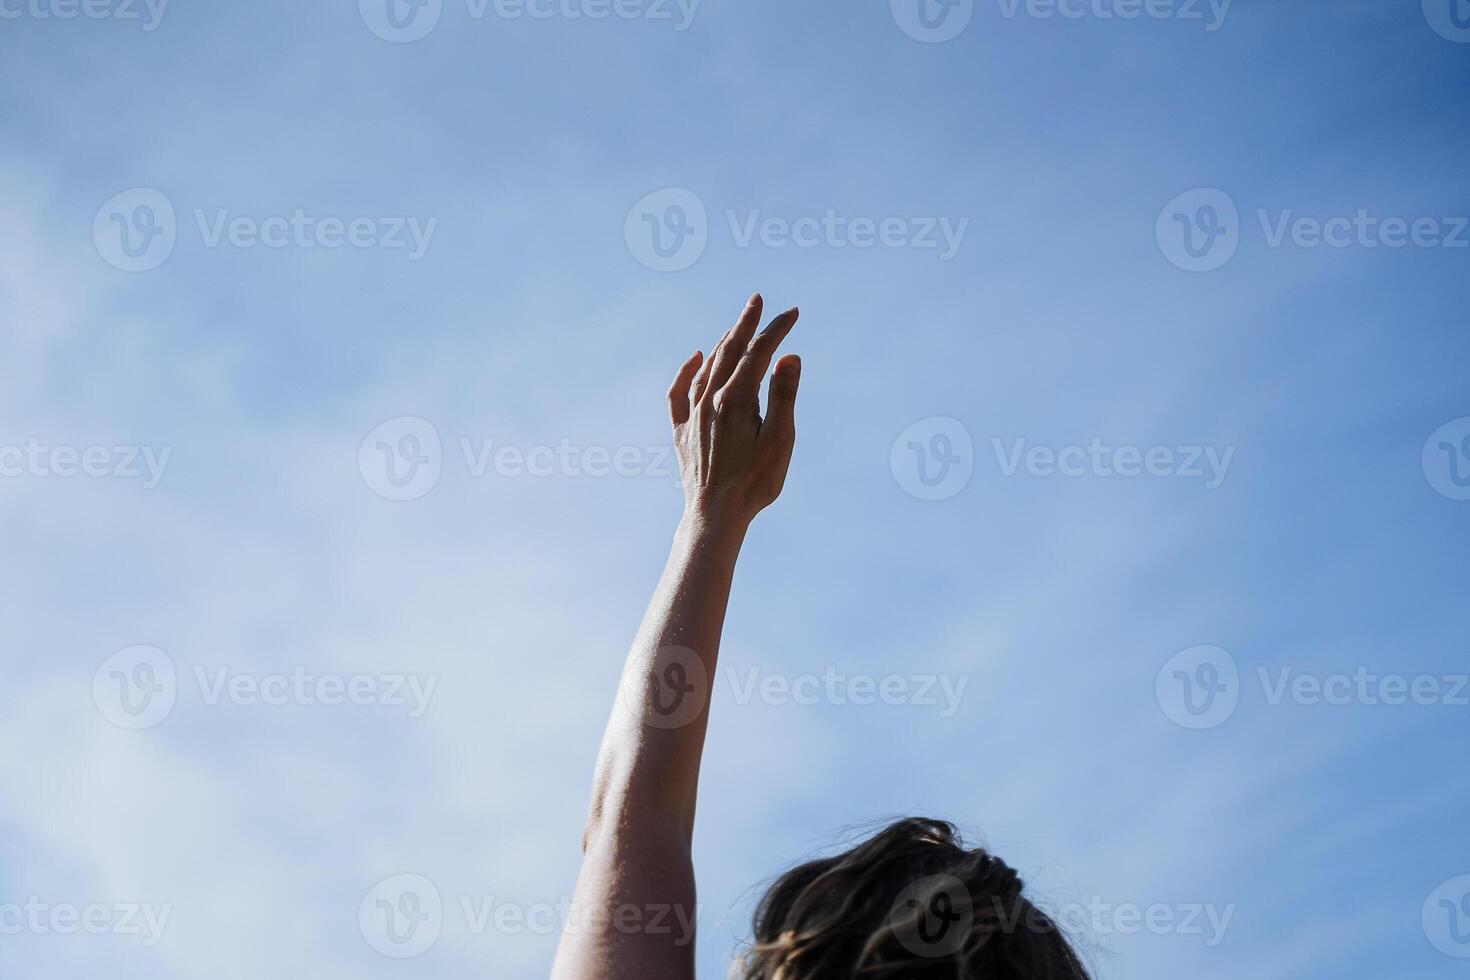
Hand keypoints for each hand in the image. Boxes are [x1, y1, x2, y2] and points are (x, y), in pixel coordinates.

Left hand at [667, 293, 800, 530]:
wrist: (716, 514)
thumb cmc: (755, 482)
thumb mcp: (780, 440)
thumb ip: (783, 395)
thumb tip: (788, 355)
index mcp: (736, 400)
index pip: (758, 353)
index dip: (776, 330)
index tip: (792, 313)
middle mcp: (710, 400)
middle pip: (729, 351)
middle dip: (745, 323)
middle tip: (757, 300)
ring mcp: (693, 415)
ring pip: (706, 367)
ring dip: (723, 343)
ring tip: (737, 327)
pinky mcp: (682, 432)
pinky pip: (679, 392)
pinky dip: (686, 371)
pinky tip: (695, 358)